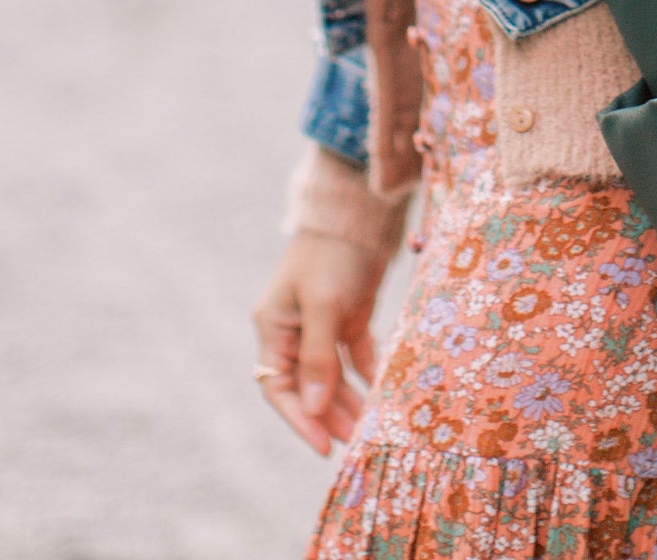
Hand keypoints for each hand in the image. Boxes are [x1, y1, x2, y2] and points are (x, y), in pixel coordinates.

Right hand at [251, 231, 385, 455]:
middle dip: (328, 414)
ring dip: (349, 400)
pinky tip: (381, 393)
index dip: (298, 417)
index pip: (278, 385)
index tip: (321, 446)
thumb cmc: (331, 254)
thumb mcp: (323, 305)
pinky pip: (355, 357)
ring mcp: (323, 325)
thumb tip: (314, 408)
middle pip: (308, 385)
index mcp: (274, 327)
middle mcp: (295, 330)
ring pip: (333, 376)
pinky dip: (366, 375)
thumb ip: (318, 357)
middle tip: (355, 439)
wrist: (361, 211)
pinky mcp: (350, 318)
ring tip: (370, 424)